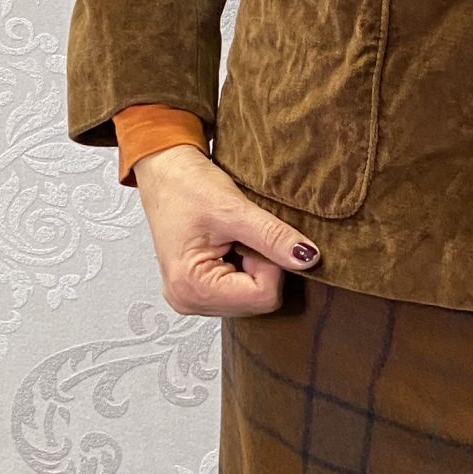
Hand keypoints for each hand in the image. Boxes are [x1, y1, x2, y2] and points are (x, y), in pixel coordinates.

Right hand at [133, 144, 319, 315]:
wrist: (164, 172)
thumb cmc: (186, 186)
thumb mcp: (234, 209)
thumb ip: (273, 237)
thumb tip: (308, 259)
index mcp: (191, 287)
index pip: (263, 297)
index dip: (271, 265)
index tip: (253, 235)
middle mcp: (187, 301)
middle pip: (258, 302)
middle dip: (262, 267)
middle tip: (241, 235)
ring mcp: (190, 298)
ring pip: (252, 298)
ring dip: (254, 267)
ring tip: (232, 239)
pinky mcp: (197, 290)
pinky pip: (240, 292)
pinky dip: (245, 268)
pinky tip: (229, 246)